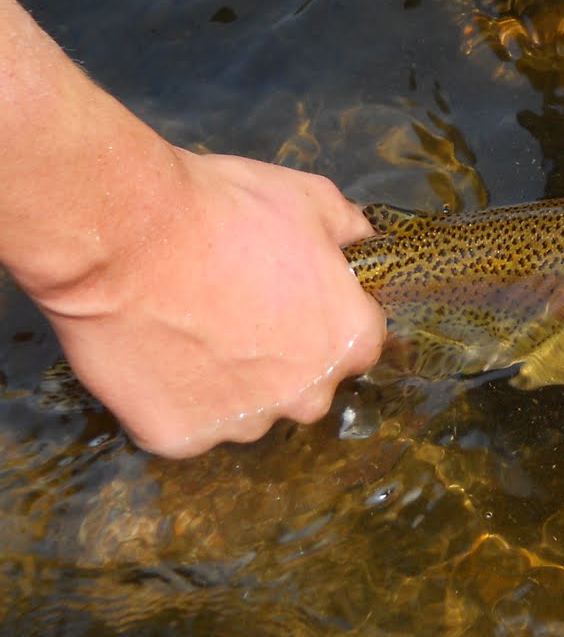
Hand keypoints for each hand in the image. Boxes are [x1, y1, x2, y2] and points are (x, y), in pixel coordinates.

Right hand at [37, 149, 386, 458]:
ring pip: (245, 408)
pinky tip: (155, 353)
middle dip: (279, 355)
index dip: (322, 316)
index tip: (291, 296)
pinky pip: (186, 422)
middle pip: (303, 383)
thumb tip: (360, 241)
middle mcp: (307, 395)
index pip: (354, 342)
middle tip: (236, 310)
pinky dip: (172, 396)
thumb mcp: (313, 199)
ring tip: (189, 327)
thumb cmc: (229, 212)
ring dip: (227, 380)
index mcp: (350, 342)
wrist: (130, 235)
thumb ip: (349, 231)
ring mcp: (244, 422)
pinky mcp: (181, 437)